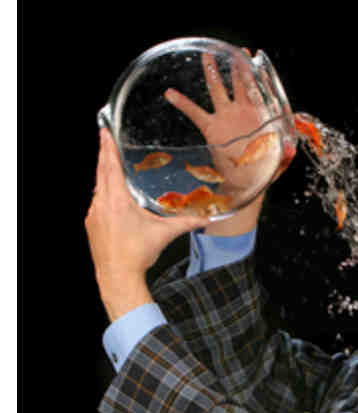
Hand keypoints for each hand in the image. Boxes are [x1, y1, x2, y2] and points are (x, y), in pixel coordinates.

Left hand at [85, 128, 208, 319]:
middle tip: (104, 137)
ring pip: (98, 188)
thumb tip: (206, 219)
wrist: (118, 277)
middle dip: (104, 154)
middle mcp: (102, 205)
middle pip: (101, 172)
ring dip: (104, 175)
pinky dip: (103, 194)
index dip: (108, 148)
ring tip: (109, 164)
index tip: (104, 132)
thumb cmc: (138, 254)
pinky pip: (96, 203)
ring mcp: (93, 215)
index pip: (110, 167)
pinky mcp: (91, 225)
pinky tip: (111, 197)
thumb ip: (186, 223)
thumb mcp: (164, 234)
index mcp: (118, 201)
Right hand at [164, 49, 293, 191]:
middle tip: (235, 50)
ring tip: (207, 56)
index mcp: (260, 116)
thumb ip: (285, 155)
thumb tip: (291, 149)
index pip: (259, 90)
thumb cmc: (263, 171)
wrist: (244, 183)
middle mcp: (242, 112)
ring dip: (212, 73)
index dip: (256, 73)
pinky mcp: (211, 129)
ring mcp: (226, 118)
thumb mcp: (278, 163)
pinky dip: (183, 103)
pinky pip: (195, 113)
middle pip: (240, 83)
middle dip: (237, 66)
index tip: (253, 57)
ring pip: (218, 91)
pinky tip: (170, 93)